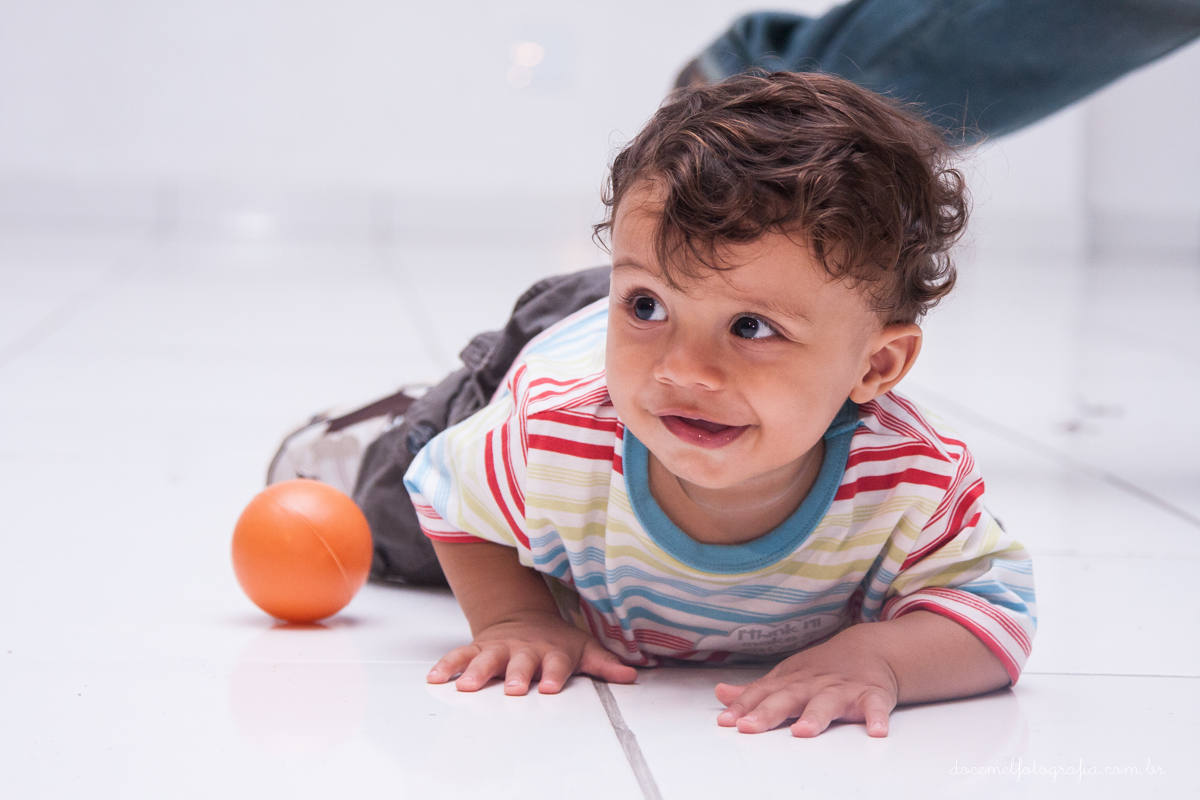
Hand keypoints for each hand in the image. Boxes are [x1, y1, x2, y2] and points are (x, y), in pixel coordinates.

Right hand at [426, 611, 637, 695]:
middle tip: (511, 688)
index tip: (549, 687)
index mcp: (551, 652)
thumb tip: (632, 675)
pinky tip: (435, 678)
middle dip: (514, 674)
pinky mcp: (478, 648)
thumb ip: (605, 664)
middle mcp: (524, 650)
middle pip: (519, 662)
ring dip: (476, 671)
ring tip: (466, 686)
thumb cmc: (556, 641)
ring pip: (486, 658)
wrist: (523, 618)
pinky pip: (459, 655)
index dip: (553, 674)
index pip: (555, 664)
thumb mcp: (583, 649)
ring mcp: (499, 648)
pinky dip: (446, 665)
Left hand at [715, 628, 898, 737]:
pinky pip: (875, 707)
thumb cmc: (821, 670)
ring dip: (815, 716)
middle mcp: (813, 684)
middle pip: (788, 698)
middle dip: (767, 712)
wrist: (870, 649)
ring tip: (803, 731)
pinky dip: (876, 717)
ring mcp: (842, 689)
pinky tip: (876, 730)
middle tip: (750, 726)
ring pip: (827, 703)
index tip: (727, 721)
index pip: (762, 694)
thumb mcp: (786, 677)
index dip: (743, 707)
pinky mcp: (872, 695)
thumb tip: (720, 694)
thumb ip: (755, 691)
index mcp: (791, 681)